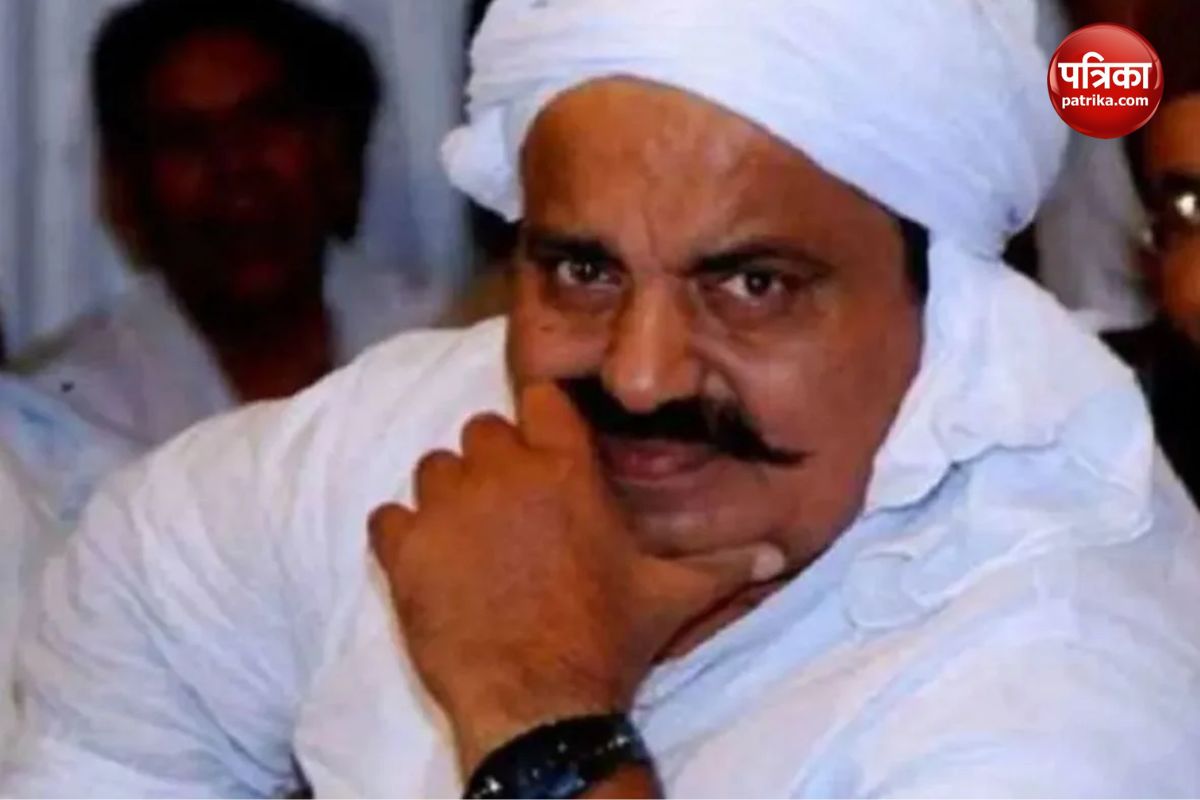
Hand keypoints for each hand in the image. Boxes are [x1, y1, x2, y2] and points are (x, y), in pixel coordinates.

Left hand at [370, 383, 783, 772]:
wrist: (543, 703)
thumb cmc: (607, 640)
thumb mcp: (671, 595)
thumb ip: (721, 563)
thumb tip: (779, 554)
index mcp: (567, 467)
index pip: (539, 398)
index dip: (538, 424)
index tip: (542, 452)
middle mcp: (504, 472)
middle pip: (482, 430)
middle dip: (494, 463)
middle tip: (509, 511)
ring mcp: (448, 508)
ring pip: (432, 468)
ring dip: (447, 497)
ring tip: (467, 541)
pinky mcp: (404, 550)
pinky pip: (386, 517)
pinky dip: (401, 538)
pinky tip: (427, 568)